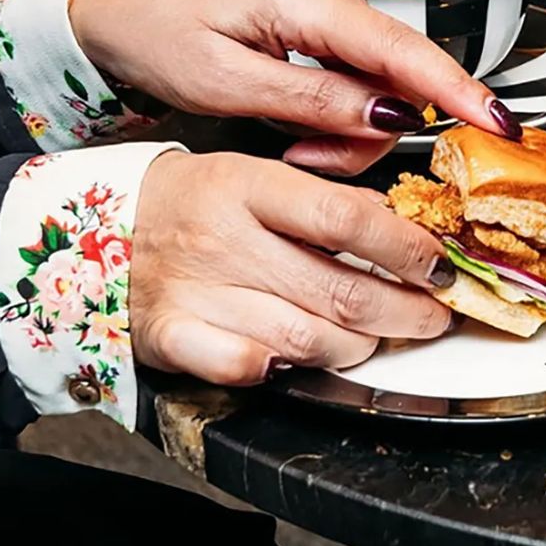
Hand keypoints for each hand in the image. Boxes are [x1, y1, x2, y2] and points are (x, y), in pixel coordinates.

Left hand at [70, 0, 520, 174]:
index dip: (457, 90)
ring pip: (382, 85)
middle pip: (397, 78)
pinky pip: (363, 76)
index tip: (500, 123)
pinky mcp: (331, 16)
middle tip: (300, 158)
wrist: (120, 10)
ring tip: (287, 140)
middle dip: (364, 135)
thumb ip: (313, 101)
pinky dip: (339, 111)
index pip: (404, 51)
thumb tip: (393, 118)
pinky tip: (295, 120)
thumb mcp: (225, 83)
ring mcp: (337, 0)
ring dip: (347, 129)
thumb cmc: (160, 38)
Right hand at [132, 150, 453, 382]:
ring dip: (361, 346)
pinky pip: (246, 367)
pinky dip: (285, 369)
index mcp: (252, 186)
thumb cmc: (198, 201)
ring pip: (308, 338)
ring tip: (380, 337)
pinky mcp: (172, 337)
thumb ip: (328, 201)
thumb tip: (400, 226)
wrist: (105, 226)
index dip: (407, 248)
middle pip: (339, 289)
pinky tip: (307, 360)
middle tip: (433, 314)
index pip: (348, 219)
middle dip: (405, 311)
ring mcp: (197, 292)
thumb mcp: (263, 176)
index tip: (440, 265)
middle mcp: (225, 238)